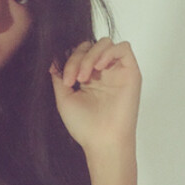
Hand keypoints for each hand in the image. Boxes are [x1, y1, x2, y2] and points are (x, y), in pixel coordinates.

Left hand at [50, 39, 141, 157]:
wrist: (102, 141)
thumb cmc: (84, 125)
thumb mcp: (64, 98)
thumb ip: (59, 77)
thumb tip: (54, 59)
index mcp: (88, 78)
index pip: (78, 54)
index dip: (69, 60)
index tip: (64, 80)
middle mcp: (103, 73)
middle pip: (90, 46)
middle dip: (77, 58)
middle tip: (73, 79)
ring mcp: (117, 72)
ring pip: (105, 43)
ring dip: (90, 56)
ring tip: (83, 77)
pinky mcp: (131, 73)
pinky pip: (123, 48)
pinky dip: (108, 52)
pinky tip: (98, 67)